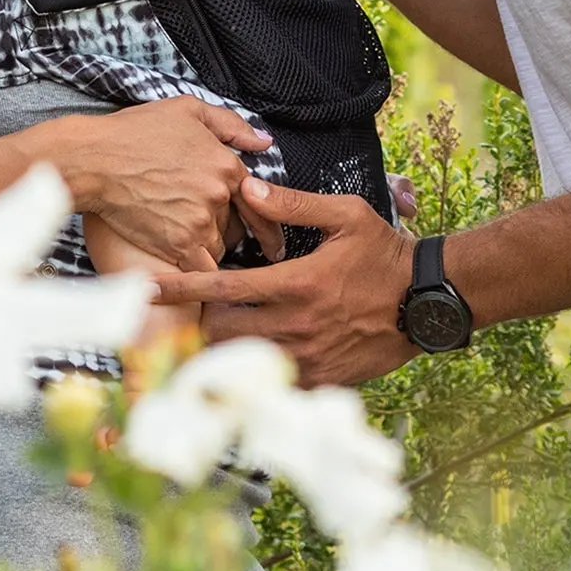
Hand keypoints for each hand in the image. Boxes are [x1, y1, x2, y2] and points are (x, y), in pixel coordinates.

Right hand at [51, 97, 272, 272]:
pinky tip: (183, 263)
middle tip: (203, 225)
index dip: (262, 216)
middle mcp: (218, 194)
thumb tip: (264, 142)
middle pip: (237, 224)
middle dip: (225, 227)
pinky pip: (202, 269)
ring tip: (185, 238)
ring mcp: (199, 222)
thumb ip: (231, 125)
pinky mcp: (178, 245)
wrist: (93, 160)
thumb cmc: (134, 131)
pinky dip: (196, 271)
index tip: (269, 237)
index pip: (258, 198)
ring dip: (207, 246)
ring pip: (219, 247)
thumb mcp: (187, 110)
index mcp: (226, 164)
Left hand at [151, 176, 418, 387]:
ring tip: (215, 334)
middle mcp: (295, 325)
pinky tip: (256, 356)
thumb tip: (247, 188)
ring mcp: (308, 358)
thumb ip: (293, 203)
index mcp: (295, 283)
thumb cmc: (385, 253)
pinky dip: (256, 371)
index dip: (177, 287)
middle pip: (219, 332)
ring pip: (241, 362)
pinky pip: (272, 383)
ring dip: (223, 348)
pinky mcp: (321, 379)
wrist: (428, 301)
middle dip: (198, 320)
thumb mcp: (346, 216)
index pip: (220, 285)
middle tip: (195, 308)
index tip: (142, 288)